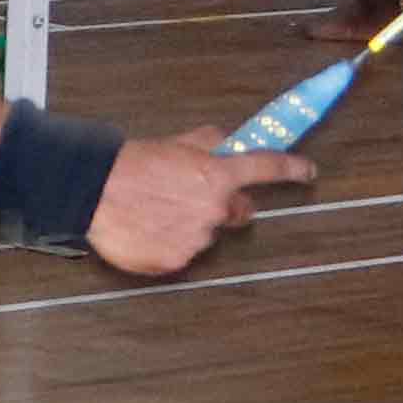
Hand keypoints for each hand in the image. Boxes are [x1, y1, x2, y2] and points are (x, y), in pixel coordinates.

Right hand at [83, 130, 304, 276]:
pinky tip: (149, 228)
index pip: (266, 168)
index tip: (308, 172)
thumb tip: (224, 141)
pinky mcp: (176, 261)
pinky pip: (183, 253)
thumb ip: (207, 144)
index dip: (292, 169)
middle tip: (195, 196)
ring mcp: (196, 239)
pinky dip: (170, 243)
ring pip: (207, 233)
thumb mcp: (175, 142)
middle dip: (226, 205)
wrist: (94, 190)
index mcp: (218, 175)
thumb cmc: (132, 163)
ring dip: (192, 224)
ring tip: (158, 211)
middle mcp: (214, 210)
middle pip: (240, 212)